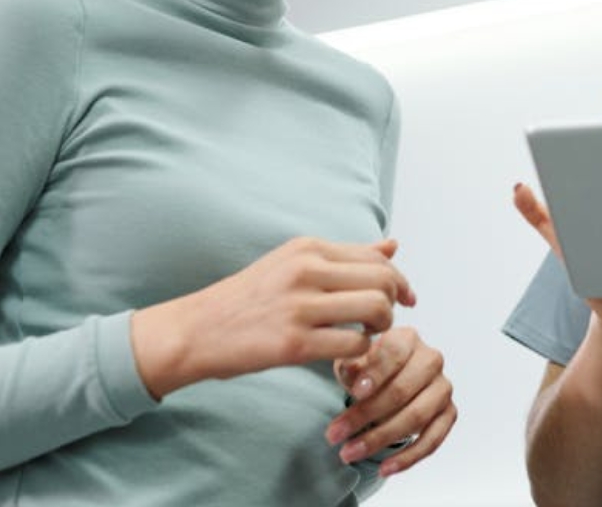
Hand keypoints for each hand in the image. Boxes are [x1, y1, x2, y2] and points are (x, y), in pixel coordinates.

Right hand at [131, 237, 415, 399]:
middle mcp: (306, 270)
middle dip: (395, 303)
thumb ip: (345, 257)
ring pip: (375, 309)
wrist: (195, 330)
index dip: (400, 280)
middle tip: (383, 321)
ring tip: (366, 336)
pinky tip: (346, 356)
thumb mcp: (293, 264)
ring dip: (382, 328)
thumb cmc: (248, 299)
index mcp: (308, 248)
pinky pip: (354, 344)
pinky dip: (361, 354)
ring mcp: (300, 306)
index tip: (406, 299)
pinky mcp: (294, 343)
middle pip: (383, 280)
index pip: (376, 256)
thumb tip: (393, 246)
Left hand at [326, 327, 455, 476]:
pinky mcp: (449, 413)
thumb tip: (352, 371)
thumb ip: (352, 364)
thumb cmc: (370, 368)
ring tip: (350, 452)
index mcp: (407, 338)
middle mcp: (431, 360)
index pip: (394, 353)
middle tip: (336, 433)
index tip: (355, 393)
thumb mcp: (354, 360)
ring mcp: (442, 387)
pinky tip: (385, 467)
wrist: (389, 377)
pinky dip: (408, 457)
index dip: (375, 374)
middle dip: (366, 415)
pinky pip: (432, 440)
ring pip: (416, 417)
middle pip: (402, 390)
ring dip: (381, 439)